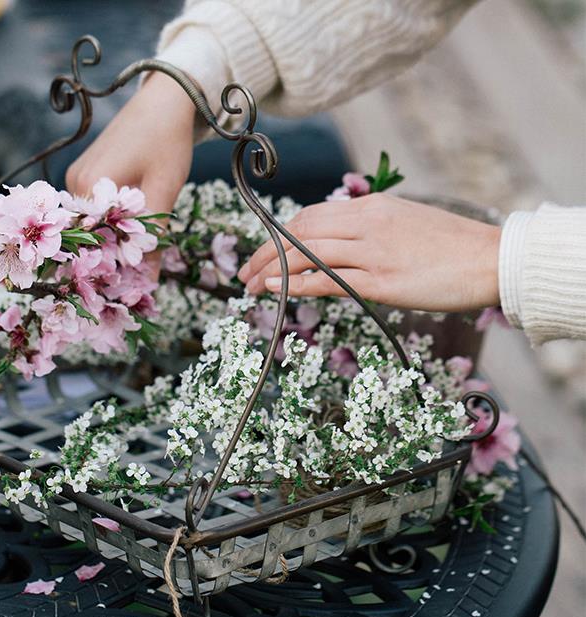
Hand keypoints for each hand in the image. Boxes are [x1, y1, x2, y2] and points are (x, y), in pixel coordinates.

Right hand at [65, 73, 195, 272]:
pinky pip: (92, 211)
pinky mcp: (84, 174)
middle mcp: (74, 184)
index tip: (125, 290)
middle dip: (108, 260)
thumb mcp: (165, 190)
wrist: (163, 101)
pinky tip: (128, 236)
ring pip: (89, 225)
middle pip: (86, 236)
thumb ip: (153, 237)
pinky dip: (109, 226)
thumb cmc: (167, 141)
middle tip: (133, 282)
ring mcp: (76, 178)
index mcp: (90, 186)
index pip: (88, 243)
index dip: (106, 269)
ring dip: (110, 243)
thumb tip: (147, 281)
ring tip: (134, 261)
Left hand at [238, 193, 501, 311]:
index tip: (263, 252)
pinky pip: (327, 280)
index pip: (310, 216)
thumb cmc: (450, 246)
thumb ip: (368, 229)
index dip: (279, 235)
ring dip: (271, 269)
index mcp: (371, 207)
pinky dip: (295, 284)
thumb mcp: (404, 223)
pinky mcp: (381, 281)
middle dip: (265, 251)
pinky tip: (274, 291)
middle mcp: (366, 223)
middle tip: (244, 271)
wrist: (490, 260)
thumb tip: (338, 245)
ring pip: (306, 253)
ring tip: (250, 286)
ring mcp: (372, 251)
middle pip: (299, 231)